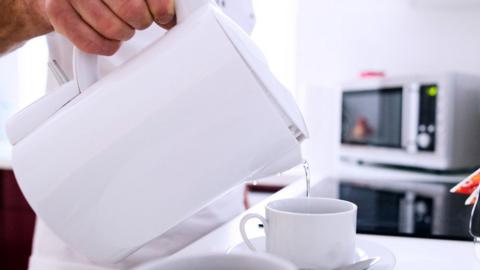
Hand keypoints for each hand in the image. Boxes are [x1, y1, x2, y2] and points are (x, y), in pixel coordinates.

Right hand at [45, 0, 175, 54]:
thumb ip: (153, 0)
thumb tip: (171, 17)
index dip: (161, 8)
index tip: (162, 15)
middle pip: (131, 10)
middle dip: (140, 22)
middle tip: (136, 20)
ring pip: (112, 29)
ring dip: (122, 35)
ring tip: (119, 27)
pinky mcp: (57, 12)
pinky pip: (91, 43)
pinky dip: (106, 47)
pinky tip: (107, 38)